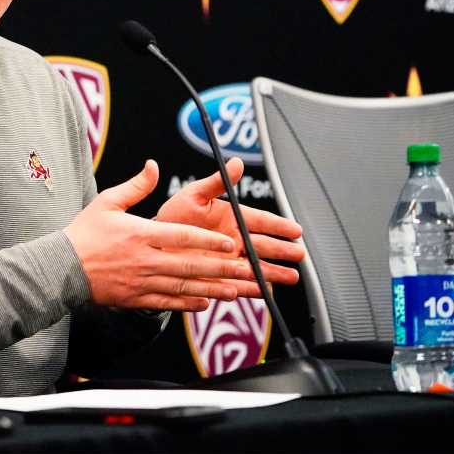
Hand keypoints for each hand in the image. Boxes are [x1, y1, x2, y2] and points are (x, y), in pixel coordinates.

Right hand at [64, 160, 258, 311]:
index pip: (182, 237)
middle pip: (190, 264)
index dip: (208, 241)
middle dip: (220, 268)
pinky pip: (167, 302)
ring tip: (234, 290)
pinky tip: (204, 303)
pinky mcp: (135, 297)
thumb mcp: (107, 202)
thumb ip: (135, 185)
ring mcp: (142, 281)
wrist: (61, 268)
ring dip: (211, 289)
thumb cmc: (84, 233)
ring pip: (184, 286)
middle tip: (244, 269)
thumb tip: (153, 165)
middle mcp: (145, 259)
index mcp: (141, 234)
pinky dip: (188, 304)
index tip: (230, 243)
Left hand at [156, 158, 304, 298]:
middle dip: (282, 250)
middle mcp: (234, 240)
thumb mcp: (194, 195)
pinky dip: (250, 288)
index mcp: (232, 218)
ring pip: (256, 267)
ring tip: (291, 277)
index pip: (261, 220)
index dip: (279, 225)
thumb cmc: (174, 216)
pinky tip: (263, 291)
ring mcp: (228, 260)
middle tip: (299, 254)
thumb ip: (217, 182)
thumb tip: (235, 162)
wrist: (154, 242)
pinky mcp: (218, 278)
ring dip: (273, 272)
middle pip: (263, 245)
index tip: (296, 230)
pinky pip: (238, 284)